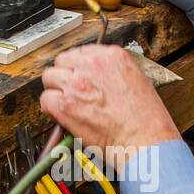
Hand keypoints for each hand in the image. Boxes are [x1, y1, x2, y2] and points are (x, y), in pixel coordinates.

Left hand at [40, 44, 180, 171]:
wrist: (146, 142)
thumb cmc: (147, 120)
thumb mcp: (137, 81)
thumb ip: (113, 73)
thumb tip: (96, 78)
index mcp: (112, 57)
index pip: (81, 52)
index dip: (79, 68)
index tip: (80, 77)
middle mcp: (92, 66)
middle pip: (62, 62)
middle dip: (65, 76)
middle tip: (71, 91)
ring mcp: (77, 84)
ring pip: (50, 78)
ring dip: (56, 90)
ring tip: (66, 103)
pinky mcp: (66, 105)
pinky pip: (46, 100)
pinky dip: (50, 108)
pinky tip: (61, 116)